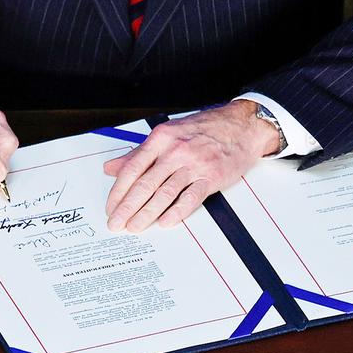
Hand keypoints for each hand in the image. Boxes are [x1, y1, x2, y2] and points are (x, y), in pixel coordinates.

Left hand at [103, 100, 278, 232]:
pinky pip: (191, 198)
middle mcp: (175, 150)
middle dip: (127, 208)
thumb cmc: (205, 129)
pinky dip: (176, 212)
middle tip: (116, 223)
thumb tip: (112, 168)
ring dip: (147, 214)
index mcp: (161, 139)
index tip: (111, 207)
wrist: (241, 126)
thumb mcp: (167, 134)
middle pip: (145, 184)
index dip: (118, 192)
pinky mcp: (212, 176)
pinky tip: (165, 222)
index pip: (132, 169)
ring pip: (164, 193)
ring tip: (135, 227)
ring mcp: (194, 164)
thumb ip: (138, 154)